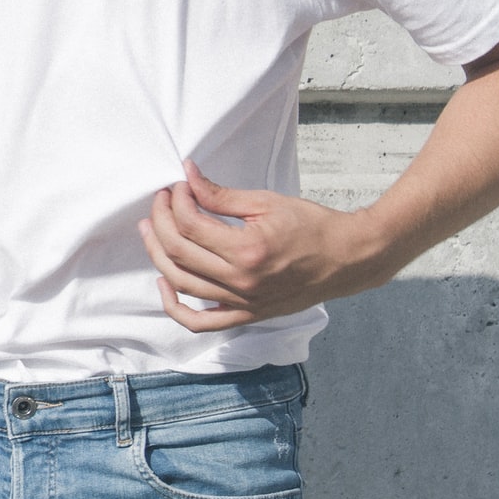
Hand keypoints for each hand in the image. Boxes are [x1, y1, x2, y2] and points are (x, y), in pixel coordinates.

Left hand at [136, 160, 393, 331]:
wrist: (348, 259)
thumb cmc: (312, 226)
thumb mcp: (266, 202)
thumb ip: (221, 195)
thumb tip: (188, 175)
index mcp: (248, 251)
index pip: (191, 225)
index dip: (176, 201)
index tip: (179, 185)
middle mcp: (242, 282)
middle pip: (179, 252)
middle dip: (161, 221)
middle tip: (161, 200)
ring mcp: (243, 303)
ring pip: (182, 284)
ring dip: (158, 255)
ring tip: (151, 229)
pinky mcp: (247, 315)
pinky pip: (201, 322)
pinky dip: (175, 308)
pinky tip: (164, 284)